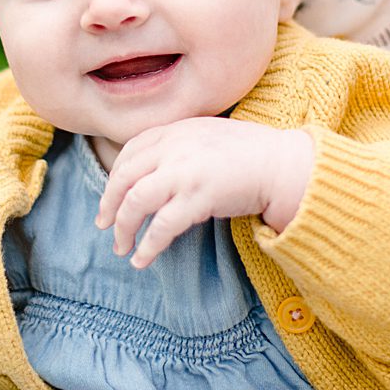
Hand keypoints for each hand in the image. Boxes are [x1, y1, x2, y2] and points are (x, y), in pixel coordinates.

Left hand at [96, 119, 315, 267]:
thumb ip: (182, 145)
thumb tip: (156, 168)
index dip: (115, 176)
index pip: (130, 151)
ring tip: (121, 247)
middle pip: (124, 177)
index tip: (112, 196)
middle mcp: (176, 147)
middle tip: (104, 225)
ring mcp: (186, 171)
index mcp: (177, 129)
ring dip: (123, 228)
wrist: (285, 164)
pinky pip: (162, 226)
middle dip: (108, 205)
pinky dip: (148, 246)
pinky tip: (142, 260)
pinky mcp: (199, 197)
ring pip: (135, 201)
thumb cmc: (254, 153)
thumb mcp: (209, 136)